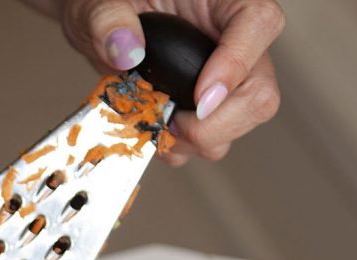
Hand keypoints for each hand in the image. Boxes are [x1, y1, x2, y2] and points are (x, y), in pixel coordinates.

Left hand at [27, 0, 284, 165]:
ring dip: (194, 140)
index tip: (201, 97)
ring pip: (239, 124)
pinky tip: (149, 130)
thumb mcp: (98, 1)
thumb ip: (107, 19)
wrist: (97, 28)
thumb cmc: (110, 2)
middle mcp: (233, 41)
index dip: (237, 63)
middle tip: (170, 121)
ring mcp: (224, 80)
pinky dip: (177, 148)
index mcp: (224, 1)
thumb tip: (125, 50)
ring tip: (152, 123)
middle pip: (259, 92)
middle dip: (216, 123)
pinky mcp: (204, 110)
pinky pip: (207, 142)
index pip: (259, 24)